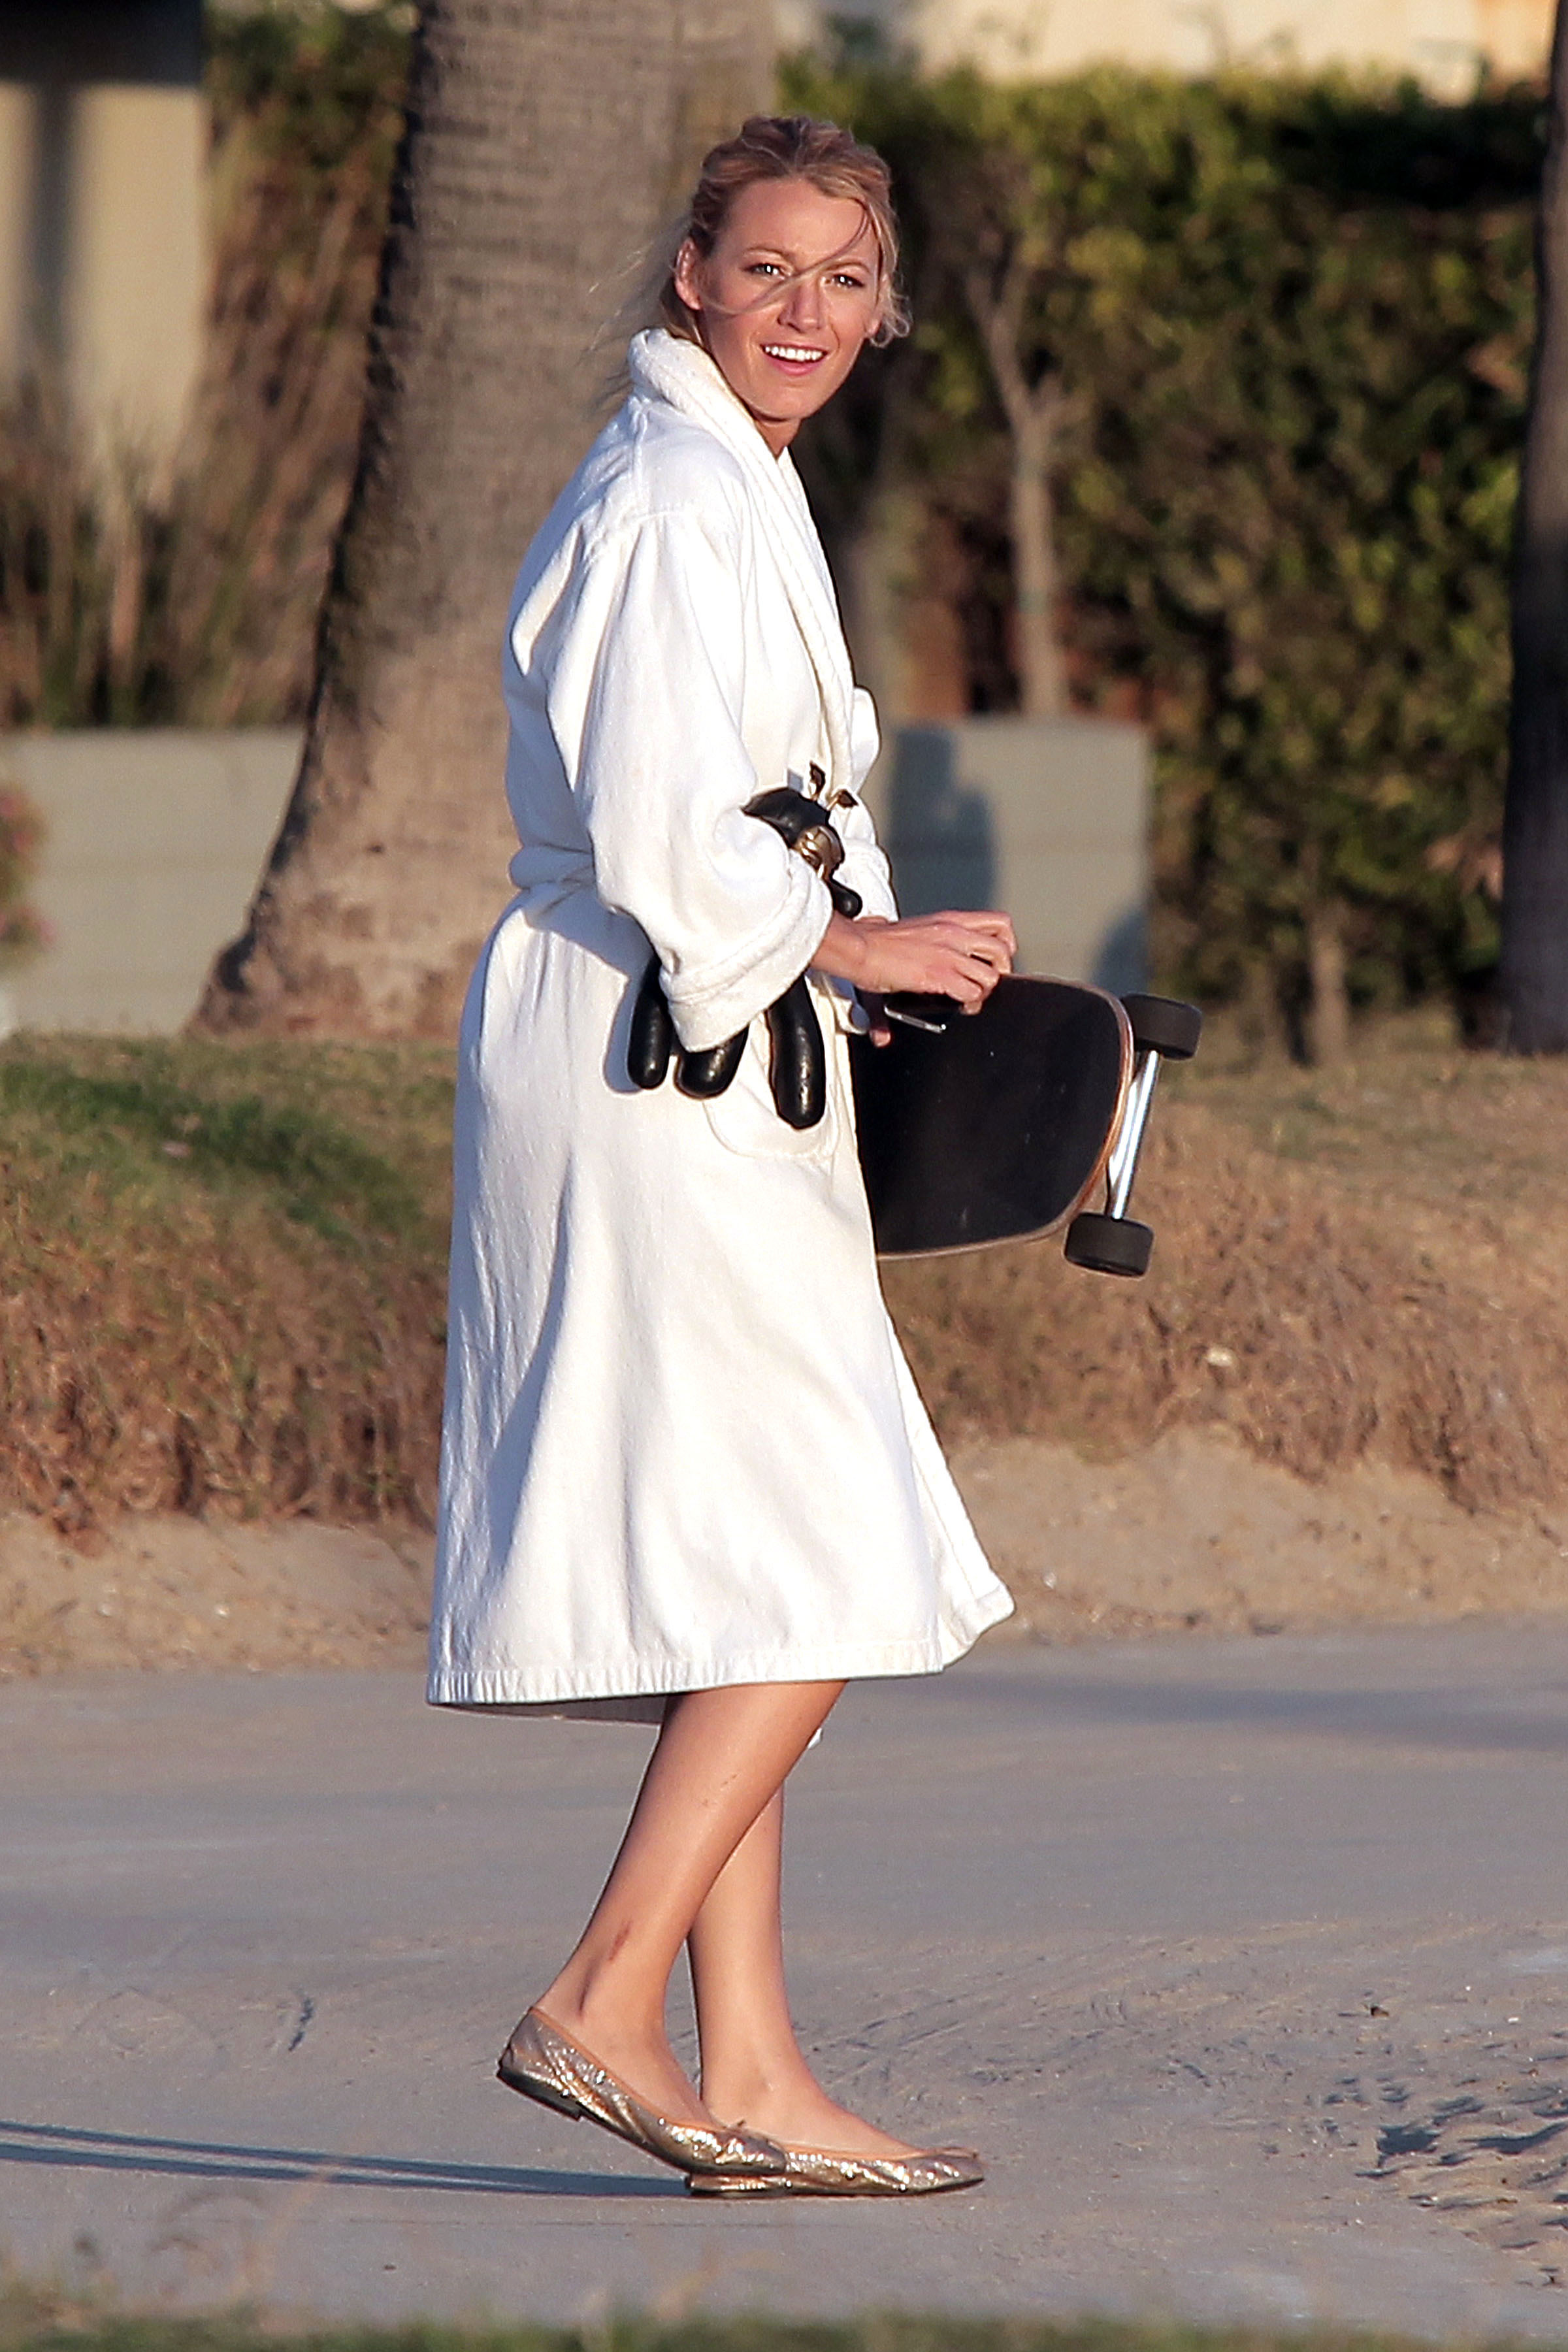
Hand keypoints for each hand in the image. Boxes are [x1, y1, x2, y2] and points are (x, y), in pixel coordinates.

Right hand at [815, 909, 1014, 1031]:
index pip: (1000, 924)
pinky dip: (969, 1003)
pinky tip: (958, 1005)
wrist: (860, 947)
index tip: (993, 960)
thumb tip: (934, 963)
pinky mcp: (940, 974)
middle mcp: (955, 933)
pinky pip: (972, 993)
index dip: (1005, 945)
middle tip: (985, 984)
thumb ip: (929, 948)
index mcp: (950, 921)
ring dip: (984, 992)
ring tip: (970, 999)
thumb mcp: (914, 935)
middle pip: (1004, 950)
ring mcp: (949, 954)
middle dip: (1000, 972)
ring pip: (992, 976)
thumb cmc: (876, 941)